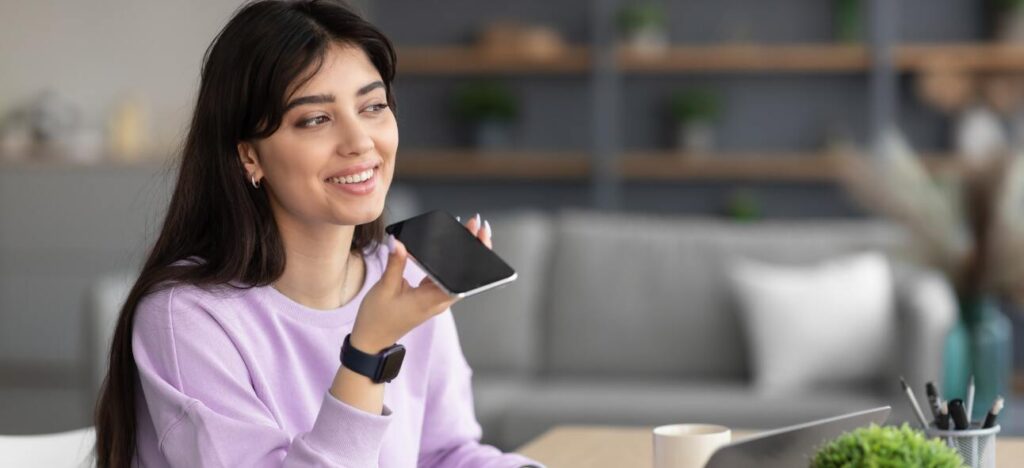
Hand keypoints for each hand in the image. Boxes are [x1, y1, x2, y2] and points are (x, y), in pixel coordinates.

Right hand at [350, 213, 493, 352]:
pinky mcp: (429, 298)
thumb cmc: (377, 319)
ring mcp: (435, 300)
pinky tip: (448, 248)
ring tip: (467, 231)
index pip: (461, 278)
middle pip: (464, 274)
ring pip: (455, 275)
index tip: (478, 237)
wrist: (371, 340)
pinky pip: (444, 278)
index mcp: (432, 300)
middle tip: (475, 225)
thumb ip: (395, 263)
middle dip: (472, 249)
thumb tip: (397, 242)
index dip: (473, 257)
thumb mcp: (385, 288)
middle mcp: (439, 301)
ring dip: (462, 254)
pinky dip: (449, 262)